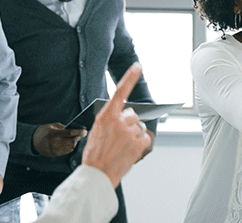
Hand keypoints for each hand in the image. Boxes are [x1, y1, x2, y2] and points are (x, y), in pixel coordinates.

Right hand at [32, 122, 86, 156]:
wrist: (32, 140)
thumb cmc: (43, 131)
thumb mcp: (52, 125)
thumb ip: (64, 127)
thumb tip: (77, 129)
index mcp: (53, 133)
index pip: (70, 133)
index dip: (79, 132)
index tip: (85, 131)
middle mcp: (54, 142)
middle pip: (72, 141)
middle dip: (79, 137)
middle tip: (82, 134)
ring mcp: (54, 150)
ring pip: (70, 147)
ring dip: (75, 142)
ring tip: (75, 138)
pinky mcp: (54, 154)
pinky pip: (66, 152)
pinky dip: (70, 147)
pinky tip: (70, 143)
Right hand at [83, 63, 151, 187]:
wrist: (96, 175)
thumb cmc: (95, 155)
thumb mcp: (96, 131)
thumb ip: (110, 120)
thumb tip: (123, 116)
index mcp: (106, 116)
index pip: (120, 92)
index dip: (129, 78)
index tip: (138, 66)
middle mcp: (118, 121)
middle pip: (133, 115)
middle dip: (129, 125)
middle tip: (119, 139)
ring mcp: (129, 132)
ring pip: (140, 127)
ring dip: (134, 136)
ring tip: (122, 148)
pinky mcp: (138, 143)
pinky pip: (145, 138)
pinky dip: (140, 144)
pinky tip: (130, 151)